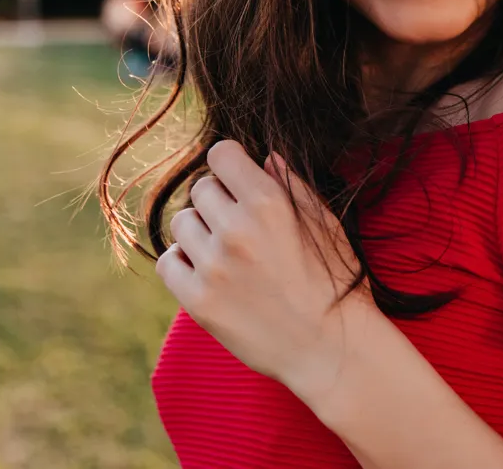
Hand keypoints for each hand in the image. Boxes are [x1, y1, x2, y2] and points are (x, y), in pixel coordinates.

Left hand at [156, 140, 377, 396]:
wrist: (329, 347)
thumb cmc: (334, 281)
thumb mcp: (325, 224)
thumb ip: (292, 186)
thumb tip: (264, 158)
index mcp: (269, 203)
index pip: (221, 154)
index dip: (231, 165)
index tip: (238, 181)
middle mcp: (236, 230)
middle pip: (201, 188)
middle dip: (219, 200)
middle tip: (240, 225)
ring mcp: (214, 267)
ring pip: (182, 223)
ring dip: (200, 231)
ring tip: (226, 251)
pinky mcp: (199, 301)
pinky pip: (168, 262)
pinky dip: (184, 262)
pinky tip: (207, 272)